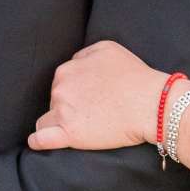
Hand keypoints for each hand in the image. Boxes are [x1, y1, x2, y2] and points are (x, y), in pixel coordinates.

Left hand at [28, 41, 167, 152]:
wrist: (151, 104)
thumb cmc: (135, 77)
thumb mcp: (108, 48)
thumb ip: (84, 54)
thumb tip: (74, 62)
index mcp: (68, 69)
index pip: (62, 81)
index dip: (76, 90)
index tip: (91, 98)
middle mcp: (60, 87)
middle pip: (55, 99)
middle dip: (69, 105)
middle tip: (94, 111)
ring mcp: (63, 111)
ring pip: (48, 118)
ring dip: (60, 121)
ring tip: (83, 126)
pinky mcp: (69, 134)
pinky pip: (42, 138)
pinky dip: (38, 140)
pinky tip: (38, 142)